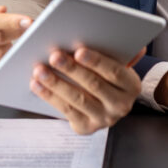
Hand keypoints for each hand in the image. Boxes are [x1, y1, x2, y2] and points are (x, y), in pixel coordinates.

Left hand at [29, 47, 144, 134]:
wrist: (108, 103)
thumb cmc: (108, 73)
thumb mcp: (117, 62)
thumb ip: (117, 50)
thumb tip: (116, 40)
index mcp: (131, 85)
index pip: (114, 72)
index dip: (96, 61)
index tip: (78, 50)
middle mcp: (121, 105)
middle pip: (94, 85)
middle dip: (72, 69)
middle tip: (54, 56)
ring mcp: (104, 119)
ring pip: (77, 99)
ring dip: (56, 83)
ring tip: (39, 70)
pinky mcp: (86, 127)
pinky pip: (65, 111)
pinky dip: (49, 96)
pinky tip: (36, 84)